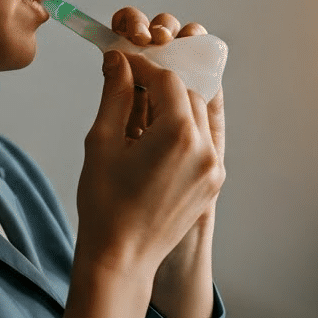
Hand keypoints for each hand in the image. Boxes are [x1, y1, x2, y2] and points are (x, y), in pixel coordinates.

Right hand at [75, 48, 223, 277]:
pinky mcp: (213, 181)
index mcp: (179, 135)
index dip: (144, 66)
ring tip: (144, 106)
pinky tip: (158, 132)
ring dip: (176, 103)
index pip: (168, 79)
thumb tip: (119, 59)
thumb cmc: (104, 204)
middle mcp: (205, 148)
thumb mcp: (103, 142)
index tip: (123, 62)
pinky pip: (204, 140)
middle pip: (190, 93)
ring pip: (201, 115)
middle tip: (134, 78)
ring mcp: (214, 167)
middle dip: (163, 82)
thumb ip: (116, 95)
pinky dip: (186, 127)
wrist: (122, 258)